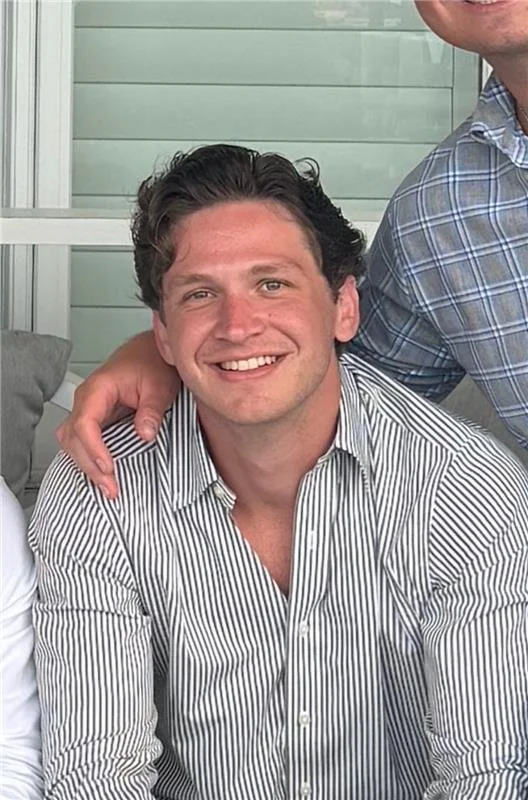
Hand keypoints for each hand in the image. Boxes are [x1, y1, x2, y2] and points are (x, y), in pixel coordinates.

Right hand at [56, 331, 179, 497]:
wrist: (151, 353)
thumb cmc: (152, 363)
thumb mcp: (159, 386)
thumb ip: (151, 410)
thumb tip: (144, 433)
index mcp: (99, 389)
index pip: (85, 423)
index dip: (93, 449)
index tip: (108, 467)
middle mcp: (87, 400)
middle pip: (73, 438)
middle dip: (90, 466)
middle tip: (111, 487)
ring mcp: (88, 410)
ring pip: (73, 443)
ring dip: (87, 466)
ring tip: (108, 487)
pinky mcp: (95, 419)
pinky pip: (83, 441)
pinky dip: (90, 459)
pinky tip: (104, 475)